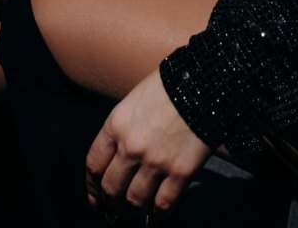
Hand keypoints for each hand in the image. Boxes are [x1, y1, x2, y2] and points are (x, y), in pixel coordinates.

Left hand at [85, 69, 210, 217]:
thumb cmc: (169, 86)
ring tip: (134, 215)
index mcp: (115, 126)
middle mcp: (131, 147)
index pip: (93, 165)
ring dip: (132, 212)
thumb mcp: (135, 101)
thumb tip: (118, 156)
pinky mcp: (181, 172)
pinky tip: (156, 215)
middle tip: (113, 213)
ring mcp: (155, 162)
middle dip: (110, 204)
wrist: (204, 83)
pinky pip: (163, 203)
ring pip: (134, 200)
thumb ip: (123, 129)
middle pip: (110, 188)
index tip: (95, 198)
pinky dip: (158, 214)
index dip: (92, 186)